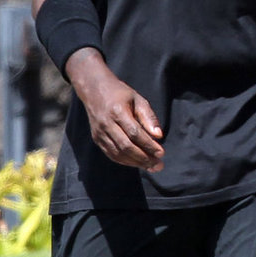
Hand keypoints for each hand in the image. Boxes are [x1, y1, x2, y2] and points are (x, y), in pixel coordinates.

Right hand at [66, 48, 164, 171]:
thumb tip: (159, 136)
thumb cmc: (120, 94)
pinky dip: (125, 161)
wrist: (94, 90)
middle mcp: (106, 124)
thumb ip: (148, 117)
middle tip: (159, 165)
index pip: (135, 133)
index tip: (161, 153)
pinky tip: (137, 163)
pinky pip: (111, 154)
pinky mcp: (97, 139)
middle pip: (126, 146)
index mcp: (117, 112)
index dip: (148, 145)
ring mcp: (99, 133)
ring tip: (151, 166)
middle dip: (144, 158)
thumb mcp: (137, 99)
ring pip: (118, 154)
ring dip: (136, 163)